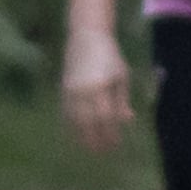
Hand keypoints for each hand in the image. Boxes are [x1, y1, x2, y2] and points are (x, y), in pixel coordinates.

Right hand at [61, 24, 133, 152]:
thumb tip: (127, 121)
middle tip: (102, 153)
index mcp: (101, 87)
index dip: (110, 134)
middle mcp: (84, 91)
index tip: (115, 145)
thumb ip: (122, 99)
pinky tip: (75, 134)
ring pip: (75, 120)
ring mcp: (71, 90)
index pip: (106, 118)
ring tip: (89, 148)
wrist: (86, 37)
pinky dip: (70, 126)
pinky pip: (65, 113)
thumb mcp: (121, 76)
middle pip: (88, 123)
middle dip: (95, 140)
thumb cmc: (109, 55)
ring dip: (82, 136)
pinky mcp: (63, 89)